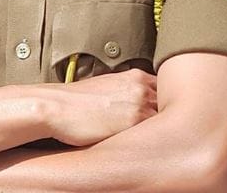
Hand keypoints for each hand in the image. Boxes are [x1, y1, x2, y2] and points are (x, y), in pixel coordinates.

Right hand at [40, 69, 157, 146]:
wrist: (58, 107)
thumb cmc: (76, 101)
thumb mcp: (106, 86)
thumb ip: (127, 91)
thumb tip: (136, 104)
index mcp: (134, 77)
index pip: (163, 88)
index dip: (165, 103)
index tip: (164, 114)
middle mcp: (141, 87)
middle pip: (169, 103)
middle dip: (168, 116)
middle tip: (168, 130)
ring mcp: (140, 104)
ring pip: (166, 118)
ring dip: (165, 129)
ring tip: (160, 142)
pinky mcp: (134, 123)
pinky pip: (155, 133)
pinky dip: (156, 140)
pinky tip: (150, 149)